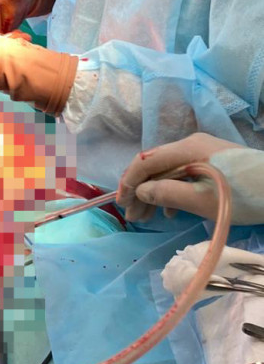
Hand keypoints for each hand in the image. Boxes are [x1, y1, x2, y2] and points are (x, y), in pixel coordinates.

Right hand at [117, 133, 246, 221]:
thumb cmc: (243, 196)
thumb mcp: (203, 200)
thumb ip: (167, 193)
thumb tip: (141, 192)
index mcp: (187, 148)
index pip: (147, 159)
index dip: (130, 180)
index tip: (120, 202)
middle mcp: (191, 144)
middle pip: (156, 165)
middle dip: (141, 190)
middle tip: (131, 216)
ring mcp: (203, 152)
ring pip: (169, 171)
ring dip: (155, 193)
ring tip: (145, 218)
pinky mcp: (213, 163)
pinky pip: (183, 174)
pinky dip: (172, 191)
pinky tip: (170, 212)